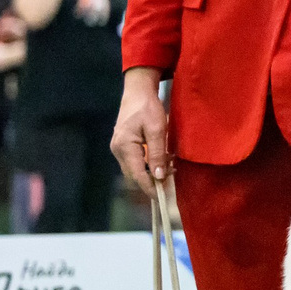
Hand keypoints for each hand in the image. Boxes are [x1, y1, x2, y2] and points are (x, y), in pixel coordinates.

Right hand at [112, 70, 170, 196]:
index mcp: (124, 147)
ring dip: (151, 172)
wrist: (137, 92)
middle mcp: (118, 150)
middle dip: (152, 180)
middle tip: (172, 178)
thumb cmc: (148, 107)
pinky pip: (135, 161)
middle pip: (134, 175)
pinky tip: (163, 159)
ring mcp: (119, 148)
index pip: (136, 175)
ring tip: (171, 167)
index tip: (161, 197)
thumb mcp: (157, 129)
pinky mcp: (123, 145)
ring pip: (134, 169)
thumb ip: (158, 154)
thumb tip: (159, 176)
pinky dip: (148, 164)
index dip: (149, 187)